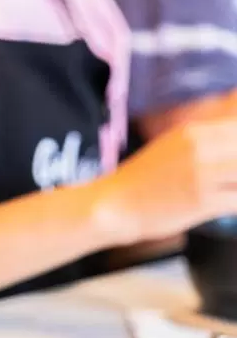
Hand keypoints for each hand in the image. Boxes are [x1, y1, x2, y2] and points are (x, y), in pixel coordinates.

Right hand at [95, 118, 236, 243]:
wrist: (113, 205)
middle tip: (229, 180)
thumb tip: (232, 140)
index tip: (229, 165)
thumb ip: (206, 144)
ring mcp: (202, 174)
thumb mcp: (173, 149)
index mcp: (194, 132)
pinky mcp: (203, 201)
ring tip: (228, 191)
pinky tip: (228, 205)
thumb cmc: (143, 182)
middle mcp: (200, 148)